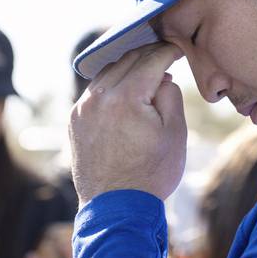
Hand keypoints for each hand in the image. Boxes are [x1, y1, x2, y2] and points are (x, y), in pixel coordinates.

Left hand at [69, 43, 186, 203]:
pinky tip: (127, 90)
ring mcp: (82, 109)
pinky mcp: (75, 120)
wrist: (117, 208)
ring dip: (129, 67)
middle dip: (149, 54)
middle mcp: (98, 98)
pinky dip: (113, 84)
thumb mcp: (175, 133)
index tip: (180, 49)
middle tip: (167, 54)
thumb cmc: (151, 173)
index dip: (169, 51)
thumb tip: (161, 77)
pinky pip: (96, 91)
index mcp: (125, 98)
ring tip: (149, 72)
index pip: (151, 59)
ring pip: (108, 72)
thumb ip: (170, 96)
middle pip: (127, 60)